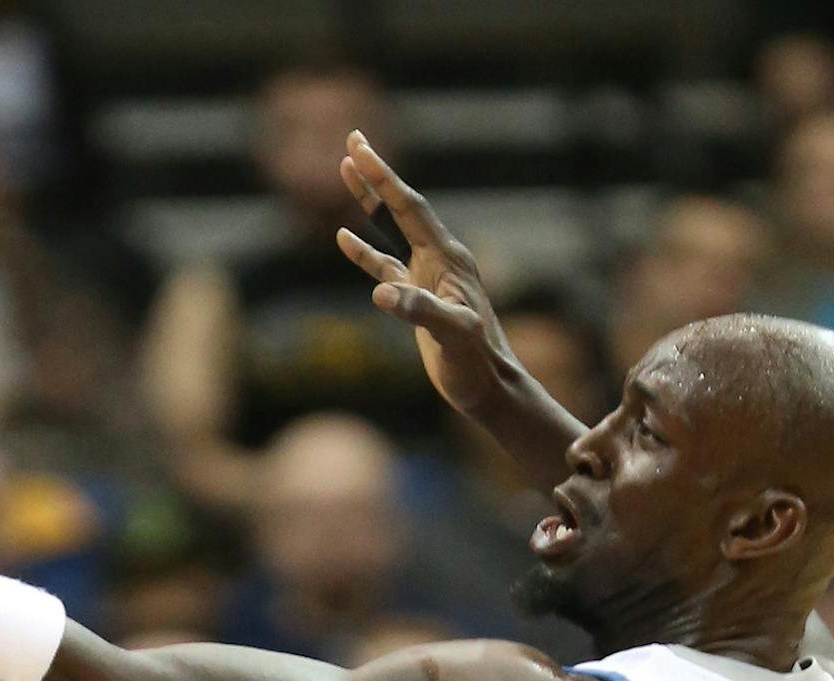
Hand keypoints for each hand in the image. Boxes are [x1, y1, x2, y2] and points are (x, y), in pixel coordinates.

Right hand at [334, 130, 519, 420]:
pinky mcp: (416, 299)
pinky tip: (344, 239)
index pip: (410, 208)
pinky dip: (365, 252)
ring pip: (391, 230)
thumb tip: (380, 292)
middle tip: (353, 139)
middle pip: (401, 206)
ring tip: (345, 171)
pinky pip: (386, 266)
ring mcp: (427, 277)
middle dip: (376, 174)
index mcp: (448, 258)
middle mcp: (439, 259)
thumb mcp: (452, 335)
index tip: (358, 148)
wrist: (489, 388)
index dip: (384, 178)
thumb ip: (418, 310)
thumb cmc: (476, 363)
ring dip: (369, 202)